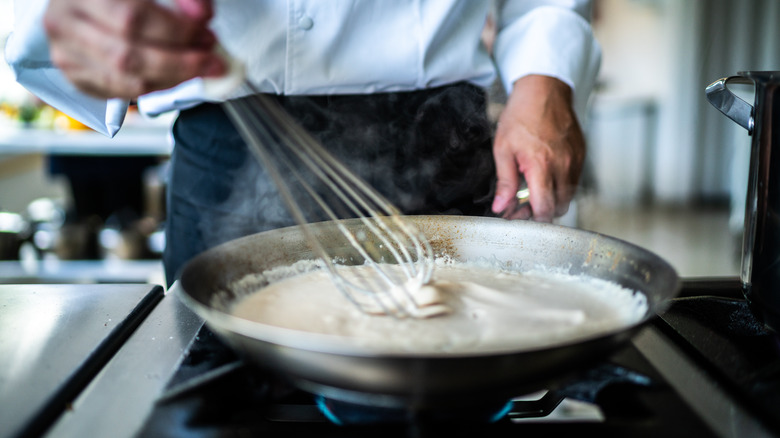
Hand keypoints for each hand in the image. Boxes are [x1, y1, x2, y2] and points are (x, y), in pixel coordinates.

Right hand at [43, 0, 225, 98]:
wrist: (84, 2)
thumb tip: (202, 16)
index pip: (132, 18)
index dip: (176, 30)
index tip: (206, 31)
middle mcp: (64, 22)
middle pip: (127, 55)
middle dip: (180, 62)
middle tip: (211, 60)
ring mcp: (65, 53)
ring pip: (125, 80)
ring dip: (173, 79)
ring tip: (199, 68)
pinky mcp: (75, 76)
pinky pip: (121, 93)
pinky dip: (156, 87)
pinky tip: (176, 76)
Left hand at [491, 75, 585, 222]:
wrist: (544, 90)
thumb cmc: (521, 115)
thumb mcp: (503, 149)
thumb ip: (504, 182)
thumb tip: (501, 207)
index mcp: (541, 165)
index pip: (544, 208)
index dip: (530, 218)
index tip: (517, 214)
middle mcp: (563, 165)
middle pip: (558, 208)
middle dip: (540, 211)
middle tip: (523, 203)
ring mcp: (575, 161)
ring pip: (568, 197)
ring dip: (552, 200)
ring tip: (533, 189)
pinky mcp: (581, 155)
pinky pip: (574, 182)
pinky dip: (561, 186)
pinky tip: (546, 176)